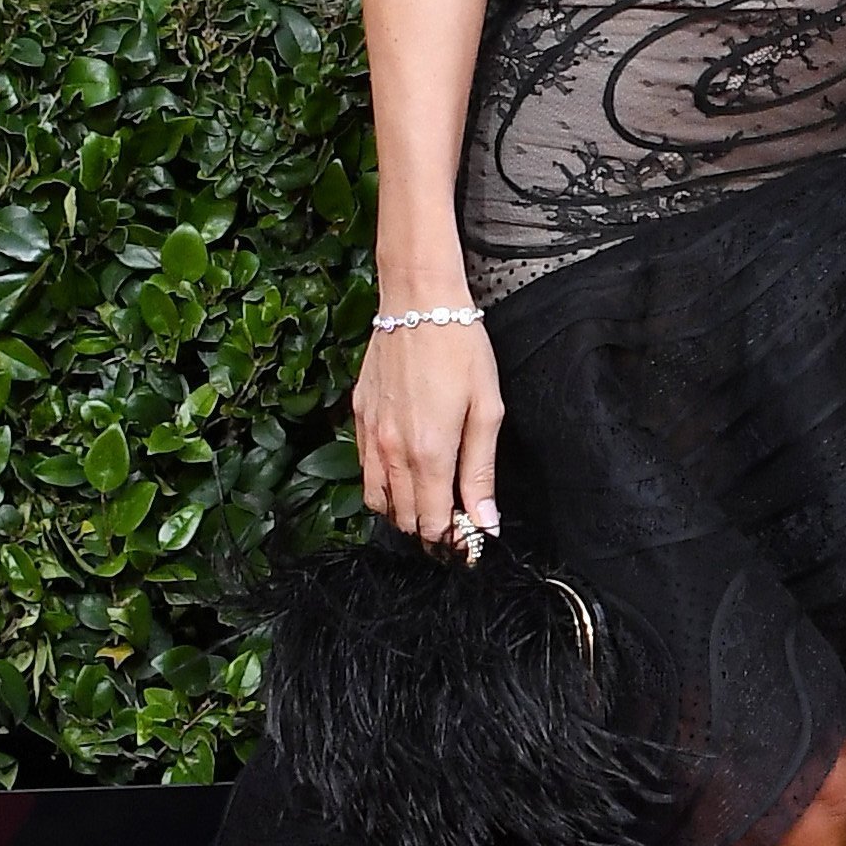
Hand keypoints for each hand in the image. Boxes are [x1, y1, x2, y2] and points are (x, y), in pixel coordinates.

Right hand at [354, 313, 504, 543]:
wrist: (417, 302)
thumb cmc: (459, 349)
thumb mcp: (486, 410)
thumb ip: (481, 472)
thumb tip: (485, 523)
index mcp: (429, 453)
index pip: (433, 525)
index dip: (453, 542)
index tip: (471, 541)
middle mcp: (392, 452)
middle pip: (405, 520)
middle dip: (431, 531)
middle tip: (457, 523)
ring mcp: (371, 436)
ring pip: (378, 502)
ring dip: (405, 513)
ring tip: (432, 503)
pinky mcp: (359, 418)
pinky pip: (365, 471)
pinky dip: (383, 486)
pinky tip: (407, 473)